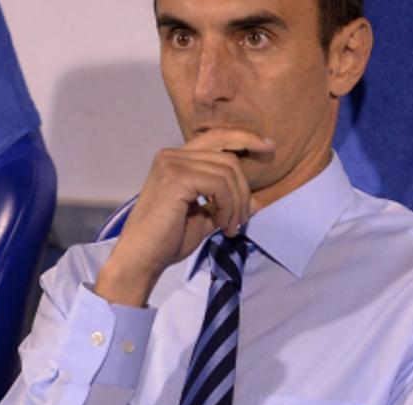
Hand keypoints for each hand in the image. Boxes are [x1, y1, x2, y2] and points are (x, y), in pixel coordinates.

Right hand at [96, 128, 276, 306]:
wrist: (143, 258)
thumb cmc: (169, 239)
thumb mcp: (206, 217)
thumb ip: (226, 204)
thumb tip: (255, 201)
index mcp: (178, 160)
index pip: (218, 138)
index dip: (246, 138)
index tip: (269, 147)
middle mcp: (172, 155)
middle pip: (229, 159)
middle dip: (243, 192)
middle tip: (239, 222)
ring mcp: (172, 163)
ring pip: (228, 172)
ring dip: (236, 204)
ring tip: (228, 227)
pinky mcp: (176, 177)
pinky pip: (220, 184)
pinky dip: (228, 206)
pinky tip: (220, 224)